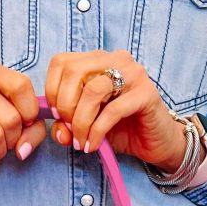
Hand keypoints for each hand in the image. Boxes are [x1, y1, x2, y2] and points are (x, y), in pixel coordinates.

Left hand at [44, 50, 188, 171]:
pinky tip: (93, 145)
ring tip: (81, 141)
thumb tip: (58, 130)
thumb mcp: (86, 128)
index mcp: (98, 61)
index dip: (52, 90)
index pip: (61, 62)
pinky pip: (112, 110)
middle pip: (73, 72)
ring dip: (81, 121)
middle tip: (70, 130)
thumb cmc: (121, 130)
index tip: (57, 116)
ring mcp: (133, 73)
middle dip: (64, 107)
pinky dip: (97, 131)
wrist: (155, 143)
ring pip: (92, 90)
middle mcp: (115, 60)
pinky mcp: (146, 93)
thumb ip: (67, 126)